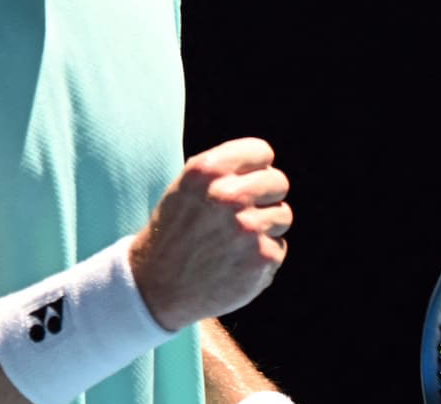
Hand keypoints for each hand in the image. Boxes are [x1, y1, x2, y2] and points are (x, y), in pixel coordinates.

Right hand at [128, 137, 290, 331]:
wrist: (157, 287)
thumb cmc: (176, 231)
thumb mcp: (187, 187)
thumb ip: (225, 171)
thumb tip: (267, 165)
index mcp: (208, 170)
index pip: (262, 152)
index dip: (255, 169)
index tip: (244, 184)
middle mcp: (228, 195)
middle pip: (278, 182)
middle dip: (265, 198)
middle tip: (241, 216)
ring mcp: (247, 228)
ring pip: (282, 216)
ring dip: (265, 229)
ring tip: (233, 242)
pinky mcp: (262, 258)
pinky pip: (278, 247)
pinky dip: (260, 257)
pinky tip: (234, 264)